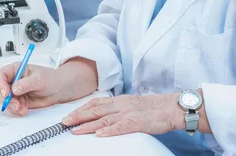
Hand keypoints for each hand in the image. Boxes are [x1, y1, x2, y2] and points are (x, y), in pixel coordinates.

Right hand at [0, 63, 63, 115]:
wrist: (59, 89)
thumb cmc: (50, 78)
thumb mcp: (39, 78)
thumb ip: (26, 83)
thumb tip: (14, 88)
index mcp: (16, 69)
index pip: (1, 75)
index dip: (0, 84)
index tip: (6, 93)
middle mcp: (14, 80)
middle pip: (0, 89)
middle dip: (6, 99)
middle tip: (15, 104)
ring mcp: (15, 91)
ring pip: (5, 100)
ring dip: (11, 106)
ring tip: (21, 108)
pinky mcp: (19, 101)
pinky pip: (12, 107)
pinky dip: (16, 110)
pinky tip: (23, 110)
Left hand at [62, 93, 183, 136]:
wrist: (172, 107)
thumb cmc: (154, 108)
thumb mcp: (132, 105)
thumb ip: (118, 109)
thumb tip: (105, 116)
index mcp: (120, 100)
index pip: (96, 103)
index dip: (81, 109)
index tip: (69, 114)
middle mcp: (121, 104)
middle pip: (96, 110)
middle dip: (78, 116)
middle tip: (64, 122)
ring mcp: (129, 113)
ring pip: (104, 119)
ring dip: (88, 125)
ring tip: (75, 130)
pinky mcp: (137, 122)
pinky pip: (121, 127)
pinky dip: (109, 130)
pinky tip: (99, 134)